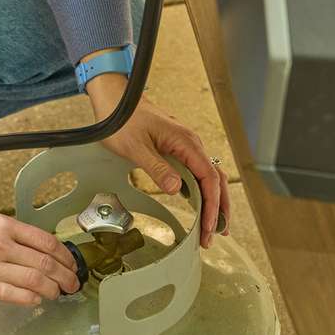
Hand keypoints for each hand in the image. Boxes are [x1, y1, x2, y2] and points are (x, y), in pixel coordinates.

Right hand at [0, 206, 80, 306]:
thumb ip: (7, 235)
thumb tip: (31, 251)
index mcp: (1, 225)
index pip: (46, 241)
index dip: (65, 256)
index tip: (71, 264)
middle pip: (45, 262)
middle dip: (65, 276)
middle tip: (72, 284)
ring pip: (33, 279)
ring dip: (51, 290)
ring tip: (57, 294)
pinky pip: (11, 294)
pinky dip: (29, 298)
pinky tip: (36, 300)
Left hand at [84, 71, 231, 247]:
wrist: (116, 99)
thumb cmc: (123, 120)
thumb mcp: (136, 148)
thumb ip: (158, 168)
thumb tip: (177, 189)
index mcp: (186, 142)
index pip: (209, 178)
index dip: (212, 205)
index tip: (208, 227)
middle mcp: (191, 144)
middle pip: (216, 180)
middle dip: (218, 209)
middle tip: (215, 236)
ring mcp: (187, 146)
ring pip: (210, 177)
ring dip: (214, 202)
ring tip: (214, 226)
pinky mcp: (179, 149)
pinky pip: (198, 172)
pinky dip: (204, 192)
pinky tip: (202, 205)